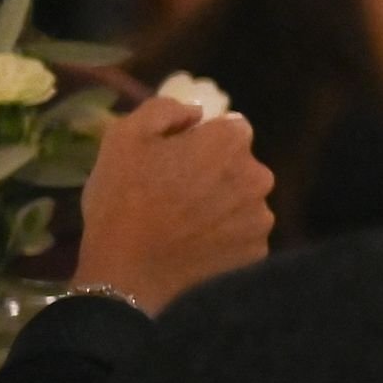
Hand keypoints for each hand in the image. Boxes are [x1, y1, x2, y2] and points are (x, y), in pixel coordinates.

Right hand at [75, 97, 273, 312]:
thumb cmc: (122, 198)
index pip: (229, 129)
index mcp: (230, 143)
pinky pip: (242, 234)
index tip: (176, 160)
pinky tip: (195, 245)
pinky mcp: (257, 252)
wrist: (127, 272)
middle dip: (215, 172)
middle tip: (176, 193)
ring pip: (243, 201)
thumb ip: (164, 110)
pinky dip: (224, 237)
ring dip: (222, 205)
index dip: (202, 141)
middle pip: (240, 166)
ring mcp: (261, 218)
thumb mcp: (124, 136)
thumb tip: (195, 113)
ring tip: (184, 223)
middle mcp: (258, 177)